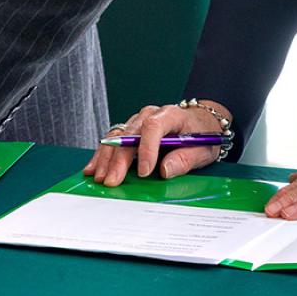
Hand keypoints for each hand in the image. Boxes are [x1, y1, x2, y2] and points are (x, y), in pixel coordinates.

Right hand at [82, 100, 228, 186]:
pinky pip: (113, 141)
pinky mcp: (131, 130)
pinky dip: (102, 155)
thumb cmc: (203, 135)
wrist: (201, 122)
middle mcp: (150, 114)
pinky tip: (92, 168)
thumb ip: (185, 159)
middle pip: (129, 134)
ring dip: (106, 158)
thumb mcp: (204, 149)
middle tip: (112, 181)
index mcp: (171, 115)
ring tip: (99, 177)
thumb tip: (164, 170)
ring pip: (116, 137)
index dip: (146, 149)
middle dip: (119, 160)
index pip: (153, 127)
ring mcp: (138, 121)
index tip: (144, 172)